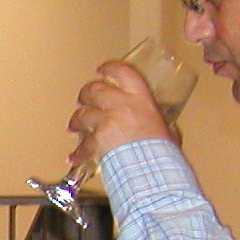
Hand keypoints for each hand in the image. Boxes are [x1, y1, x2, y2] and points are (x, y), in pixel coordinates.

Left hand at [66, 59, 173, 173]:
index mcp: (141, 100)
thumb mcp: (166, 129)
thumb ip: (157, 122)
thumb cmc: (163, 153)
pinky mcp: (96, 141)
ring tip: (74, 127)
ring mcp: (106, 123)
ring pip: (81, 115)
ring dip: (76, 121)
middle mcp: (121, 106)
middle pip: (95, 90)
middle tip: (83, 98)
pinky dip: (78, 152)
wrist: (153, 171)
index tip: (102, 69)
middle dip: (86, 94)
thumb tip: (158, 125)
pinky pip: (82, 146)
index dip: (110, 68)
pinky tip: (74, 156)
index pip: (123, 73)